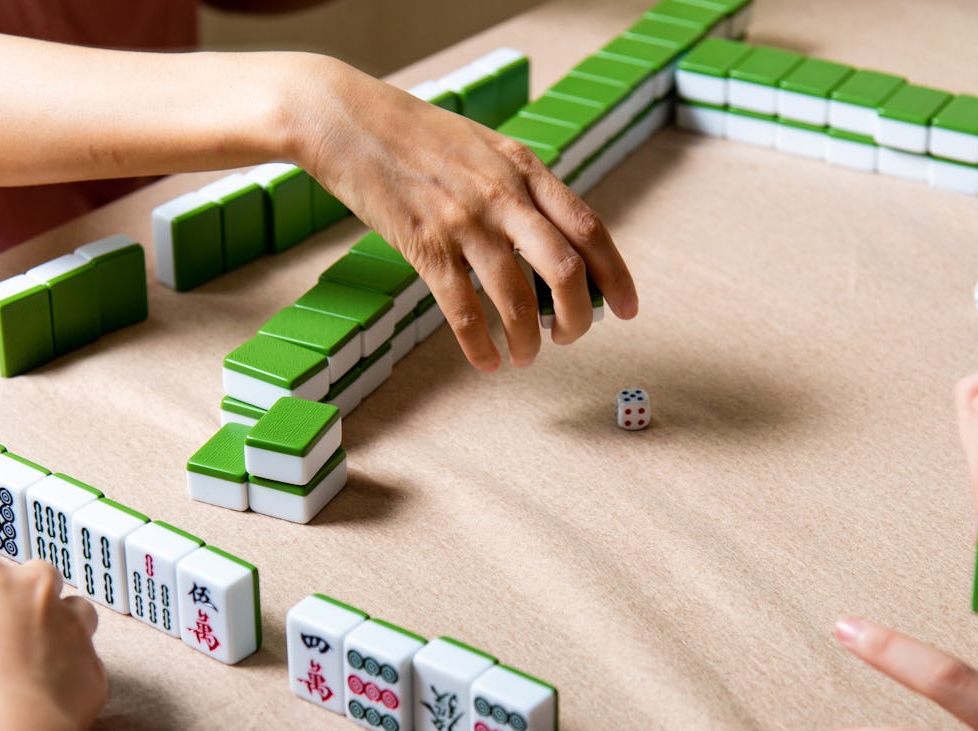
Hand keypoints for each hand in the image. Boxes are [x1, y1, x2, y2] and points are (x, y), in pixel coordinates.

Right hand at [0, 553, 109, 730]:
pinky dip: (72, 673)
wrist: (6, 730)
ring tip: (29, 664)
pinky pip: (86, 660)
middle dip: (19, 602)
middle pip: (31, 579)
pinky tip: (47, 697)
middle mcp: (31, 585)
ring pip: (73, 609)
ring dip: (58, 629)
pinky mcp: (94, 658)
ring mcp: (70, 619)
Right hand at [296, 57, 638, 371]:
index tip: (627, 309)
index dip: (616, 275)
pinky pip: (462, 310)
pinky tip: (487, 362)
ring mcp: (463, 222)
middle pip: (565, 269)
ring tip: (526, 356)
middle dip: (579, 316)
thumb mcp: (486, 149)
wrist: (349, 121)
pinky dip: (480, 346)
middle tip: (570, 338)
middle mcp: (502, 196)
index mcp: (524, 169)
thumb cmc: (418, 136)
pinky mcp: (424, 245)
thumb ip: (521, 189)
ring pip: (517, 299)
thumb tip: (554, 243)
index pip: (589, 228)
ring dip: (528, 339)